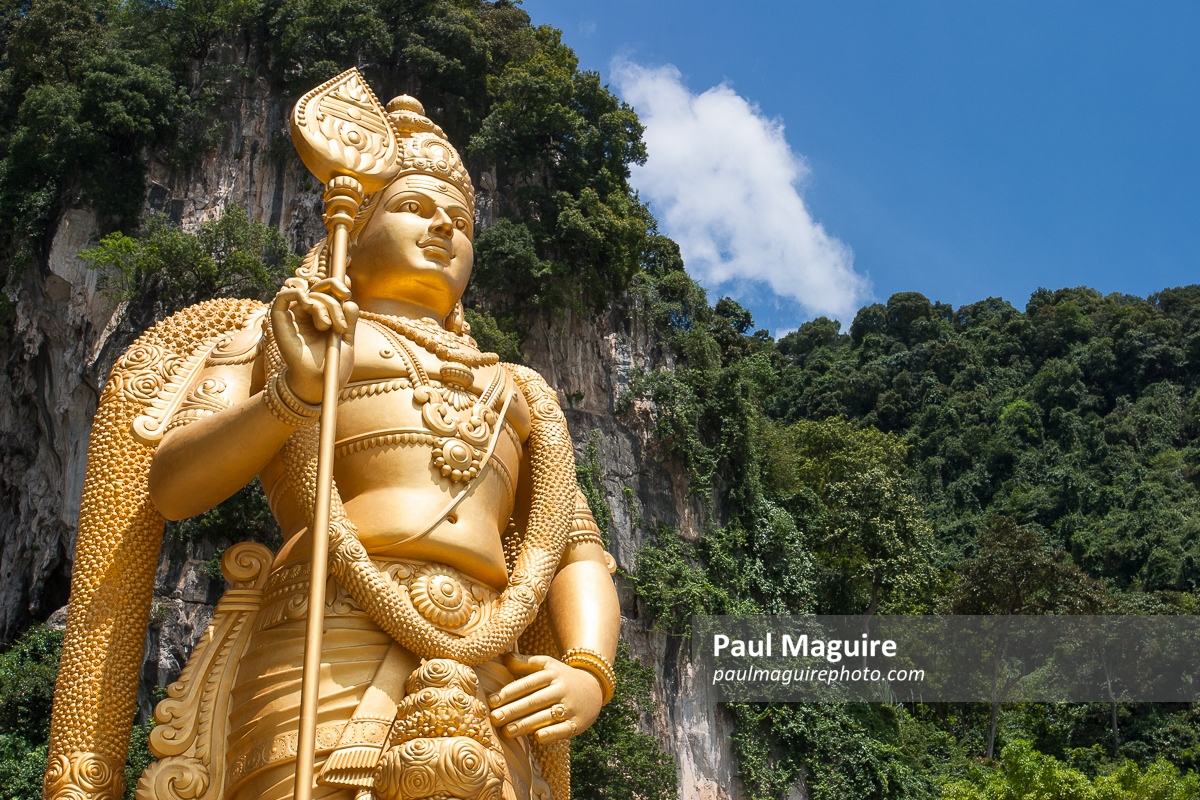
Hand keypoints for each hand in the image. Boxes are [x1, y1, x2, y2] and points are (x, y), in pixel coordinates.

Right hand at [269, 277, 357, 403]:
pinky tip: (308, 304)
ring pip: (309, 295)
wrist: (319, 383)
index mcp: (324, 315)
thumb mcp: (347, 340)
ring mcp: (294, 317)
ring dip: (324, 307)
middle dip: (334, 302)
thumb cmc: (332, 365)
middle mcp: (308, 314)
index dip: (336, 285)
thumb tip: (349, 302)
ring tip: (329, 328)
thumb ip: (349, 320)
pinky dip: (295, 293)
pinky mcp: (280, 322)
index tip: (347, 294)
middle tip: (341, 325)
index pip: (327, 290)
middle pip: (320, 290)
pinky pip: (282, 297)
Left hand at [488, 653, 602, 742]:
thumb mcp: (548, 665)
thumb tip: (504, 658)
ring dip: (526, 724)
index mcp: (551, 674)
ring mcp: (570, 706)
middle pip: (534, 700)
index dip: (508, 693)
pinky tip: (538, 737)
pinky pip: (564, 729)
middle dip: (512, 710)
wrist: (595, 688)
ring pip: (546, 715)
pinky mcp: (578, 723)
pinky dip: (552, 733)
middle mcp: (561, 689)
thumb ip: (526, 662)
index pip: (527, 684)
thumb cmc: (562, 677)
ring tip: (507, 731)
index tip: (491, 702)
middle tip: (494, 718)